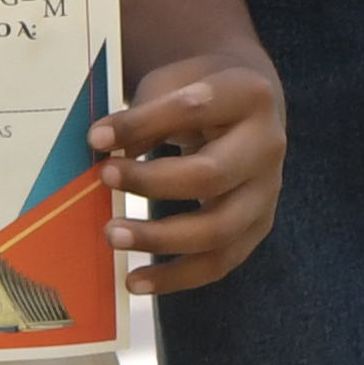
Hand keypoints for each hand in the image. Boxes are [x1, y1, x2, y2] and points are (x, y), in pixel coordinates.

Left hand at [94, 53, 281, 292]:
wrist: (251, 107)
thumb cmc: (201, 92)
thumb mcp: (175, 84)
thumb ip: (144, 114)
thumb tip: (103, 148)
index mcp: (248, 94)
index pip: (194, 108)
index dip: (142, 123)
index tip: (95, 137)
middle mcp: (268, 146)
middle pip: (211, 175)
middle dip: (152, 182)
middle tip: (104, 177)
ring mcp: (267, 193)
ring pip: (218, 230)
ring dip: (159, 239)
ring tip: (112, 235)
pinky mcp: (258, 227)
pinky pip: (219, 262)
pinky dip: (175, 277)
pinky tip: (135, 280)